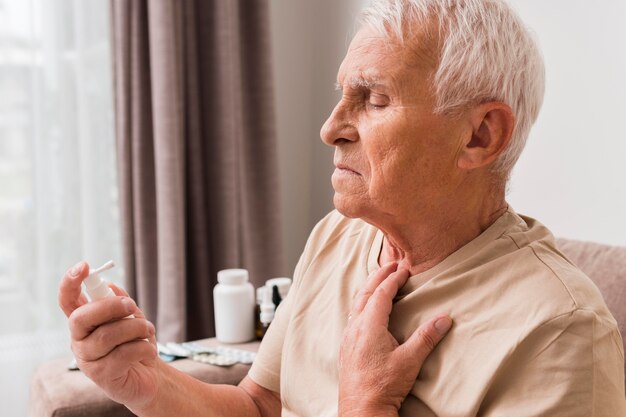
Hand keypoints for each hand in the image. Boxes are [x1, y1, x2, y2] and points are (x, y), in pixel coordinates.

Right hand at [58, 261, 160, 408]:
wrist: (150, 375)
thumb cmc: (136, 342)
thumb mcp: (131, 316)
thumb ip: (120, 300)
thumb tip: (110, 286)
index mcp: (84, 321)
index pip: (67, 300)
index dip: (70, 282)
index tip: (83, 266)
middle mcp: (79, 339)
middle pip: (81, 317)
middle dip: (111, 306)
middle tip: (131, 306)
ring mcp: (87, 359)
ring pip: (107, 335)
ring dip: (136, 328)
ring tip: (148, 330)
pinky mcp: (101, 376)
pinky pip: (124, 354)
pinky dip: (144, 347)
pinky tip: (148, 351)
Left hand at [338, 262, 451, 415]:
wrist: (361, 409)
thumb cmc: (383, 386)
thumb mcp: (409, 361)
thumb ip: (426, 338)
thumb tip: (444, 319)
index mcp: (369, 326)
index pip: (381, 294)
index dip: (393, 279)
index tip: (403, 269)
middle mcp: (355, 328)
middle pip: (365, 293)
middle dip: (378, 276)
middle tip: (390, 265)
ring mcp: (348, 337)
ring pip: (356, 304)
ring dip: (368, 289)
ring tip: (378, 281)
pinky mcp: (347, 347)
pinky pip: (353, 316)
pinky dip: (362, 304)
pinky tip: (366, 311)